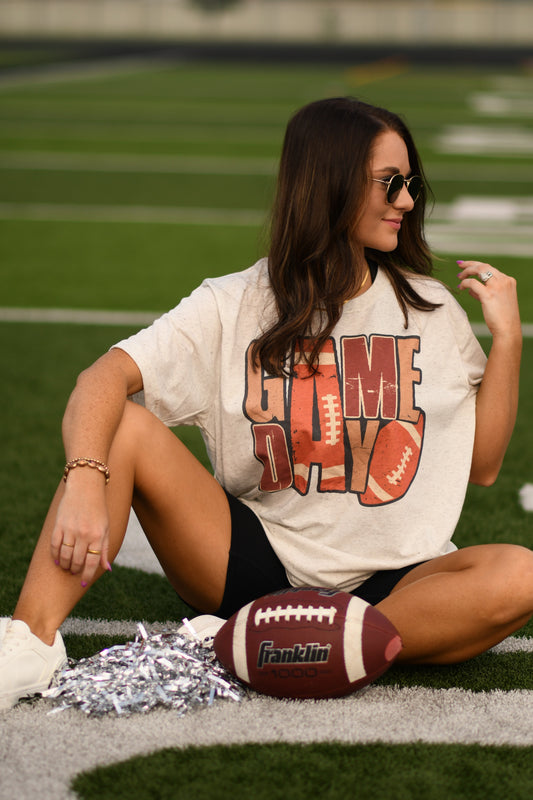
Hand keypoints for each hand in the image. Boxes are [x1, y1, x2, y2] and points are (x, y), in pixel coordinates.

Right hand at [50, 471, 110, 586]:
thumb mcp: (106, 528)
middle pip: (77, 561)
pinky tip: (57, 559)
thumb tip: (107, 569)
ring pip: (65, 556)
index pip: (92, 562)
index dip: (87, 575)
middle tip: (74, 572)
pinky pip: (55, 545)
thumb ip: (105, 548)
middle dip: (75, 570)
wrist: (86, 487)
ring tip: (66, 567)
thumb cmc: (98, 509)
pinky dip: (55, 555)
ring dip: (65, 565)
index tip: (83, 583)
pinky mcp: (59, 525)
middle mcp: (84, 534)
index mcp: (98, 535)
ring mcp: (70, 529)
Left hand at [457, 261, 520, 338]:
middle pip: (484, 266)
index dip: (477, 266)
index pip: (490, 268)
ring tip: (459, 277)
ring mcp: (497, 286)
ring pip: (479, 270)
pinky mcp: (489, 294)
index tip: (467, 266)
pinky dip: (465, 283)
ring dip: (467, 272)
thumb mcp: (497, 301)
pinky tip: (461, 287)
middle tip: (459, 265)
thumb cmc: (502, 318)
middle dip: (470, 264)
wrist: (508, 329)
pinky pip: (473, 283)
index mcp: (508, 281)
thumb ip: (486, 292)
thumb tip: (472, 289)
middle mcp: (504, 281)